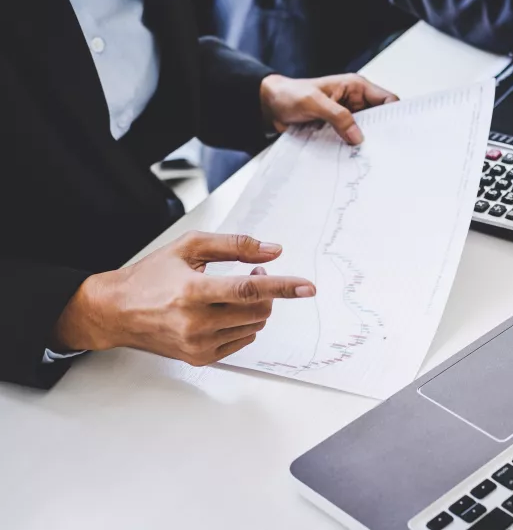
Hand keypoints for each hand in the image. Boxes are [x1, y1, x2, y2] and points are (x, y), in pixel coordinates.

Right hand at [53, 232, 315, 365]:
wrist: (115, 311)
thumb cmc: (151, 276)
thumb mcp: (189, 247)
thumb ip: (235, 245)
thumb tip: (273, 251)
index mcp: (192, 292)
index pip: (248, 290)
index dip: (282, 287)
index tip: (307, 287)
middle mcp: (196, 323)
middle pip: (257, 310)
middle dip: (267, 291)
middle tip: (256, 274)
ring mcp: (198, 344)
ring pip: (253, 326)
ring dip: (256, 307)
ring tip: (235, 291)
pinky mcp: (199, 358)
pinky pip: (242, 340)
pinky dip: (243, 323)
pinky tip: (224, 311)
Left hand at [259, 73, 398, 143]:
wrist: (269, 106)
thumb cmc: (289, 95)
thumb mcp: (314, 102)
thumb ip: (338, 116)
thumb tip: (357, 136)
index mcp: (355, 87)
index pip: (386, 100)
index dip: (395, 114)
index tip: (398, 132)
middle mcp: (354, 101)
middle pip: (379, 118)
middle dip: (381, 133)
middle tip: (382, 149)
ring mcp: (346, 117)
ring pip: (365, 132)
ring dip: (364, 142)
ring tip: (367, 156)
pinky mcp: (337, 129)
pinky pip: (350, 140)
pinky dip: (351, 148)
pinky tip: (352, 157)